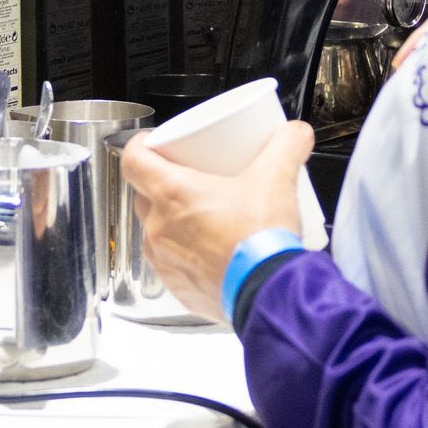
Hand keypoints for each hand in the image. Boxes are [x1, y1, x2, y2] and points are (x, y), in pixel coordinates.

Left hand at [120, 119, 317, 320]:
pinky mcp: (176, 287)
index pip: (132, 160)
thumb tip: (295, 133)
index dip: (138, 146)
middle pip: (143, 195)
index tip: (152, 144)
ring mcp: (164, 261)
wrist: (270, 294)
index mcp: (172, 195)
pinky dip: (182, 254)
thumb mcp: (277, 180)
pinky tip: (207, 251)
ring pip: (155, 231)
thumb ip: (287, 146)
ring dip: (171, 221)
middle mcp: (160, 228)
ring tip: (201, 216)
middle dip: (161, 184)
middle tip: (189, 179)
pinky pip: (169, 263)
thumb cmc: (261, 242)